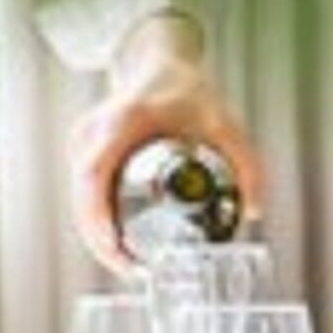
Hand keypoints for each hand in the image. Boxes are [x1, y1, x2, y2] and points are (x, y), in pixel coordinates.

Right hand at [68, 14, 265, 270]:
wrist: (158, 63)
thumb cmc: (185, 89)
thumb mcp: (224, 122)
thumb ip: (246, 163)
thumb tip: (254, 210)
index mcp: (123, 120)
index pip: (96, 173)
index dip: (100, 217)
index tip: (117, 247)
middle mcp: (94, 131)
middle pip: (83, 196)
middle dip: (101, 241)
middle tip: (133, 270)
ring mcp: (83, 141)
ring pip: (79, 199)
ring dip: (97, 236)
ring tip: (129, 265)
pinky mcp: (82, 152)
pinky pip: (82, 193)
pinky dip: (95, 221)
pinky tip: (115, 243)